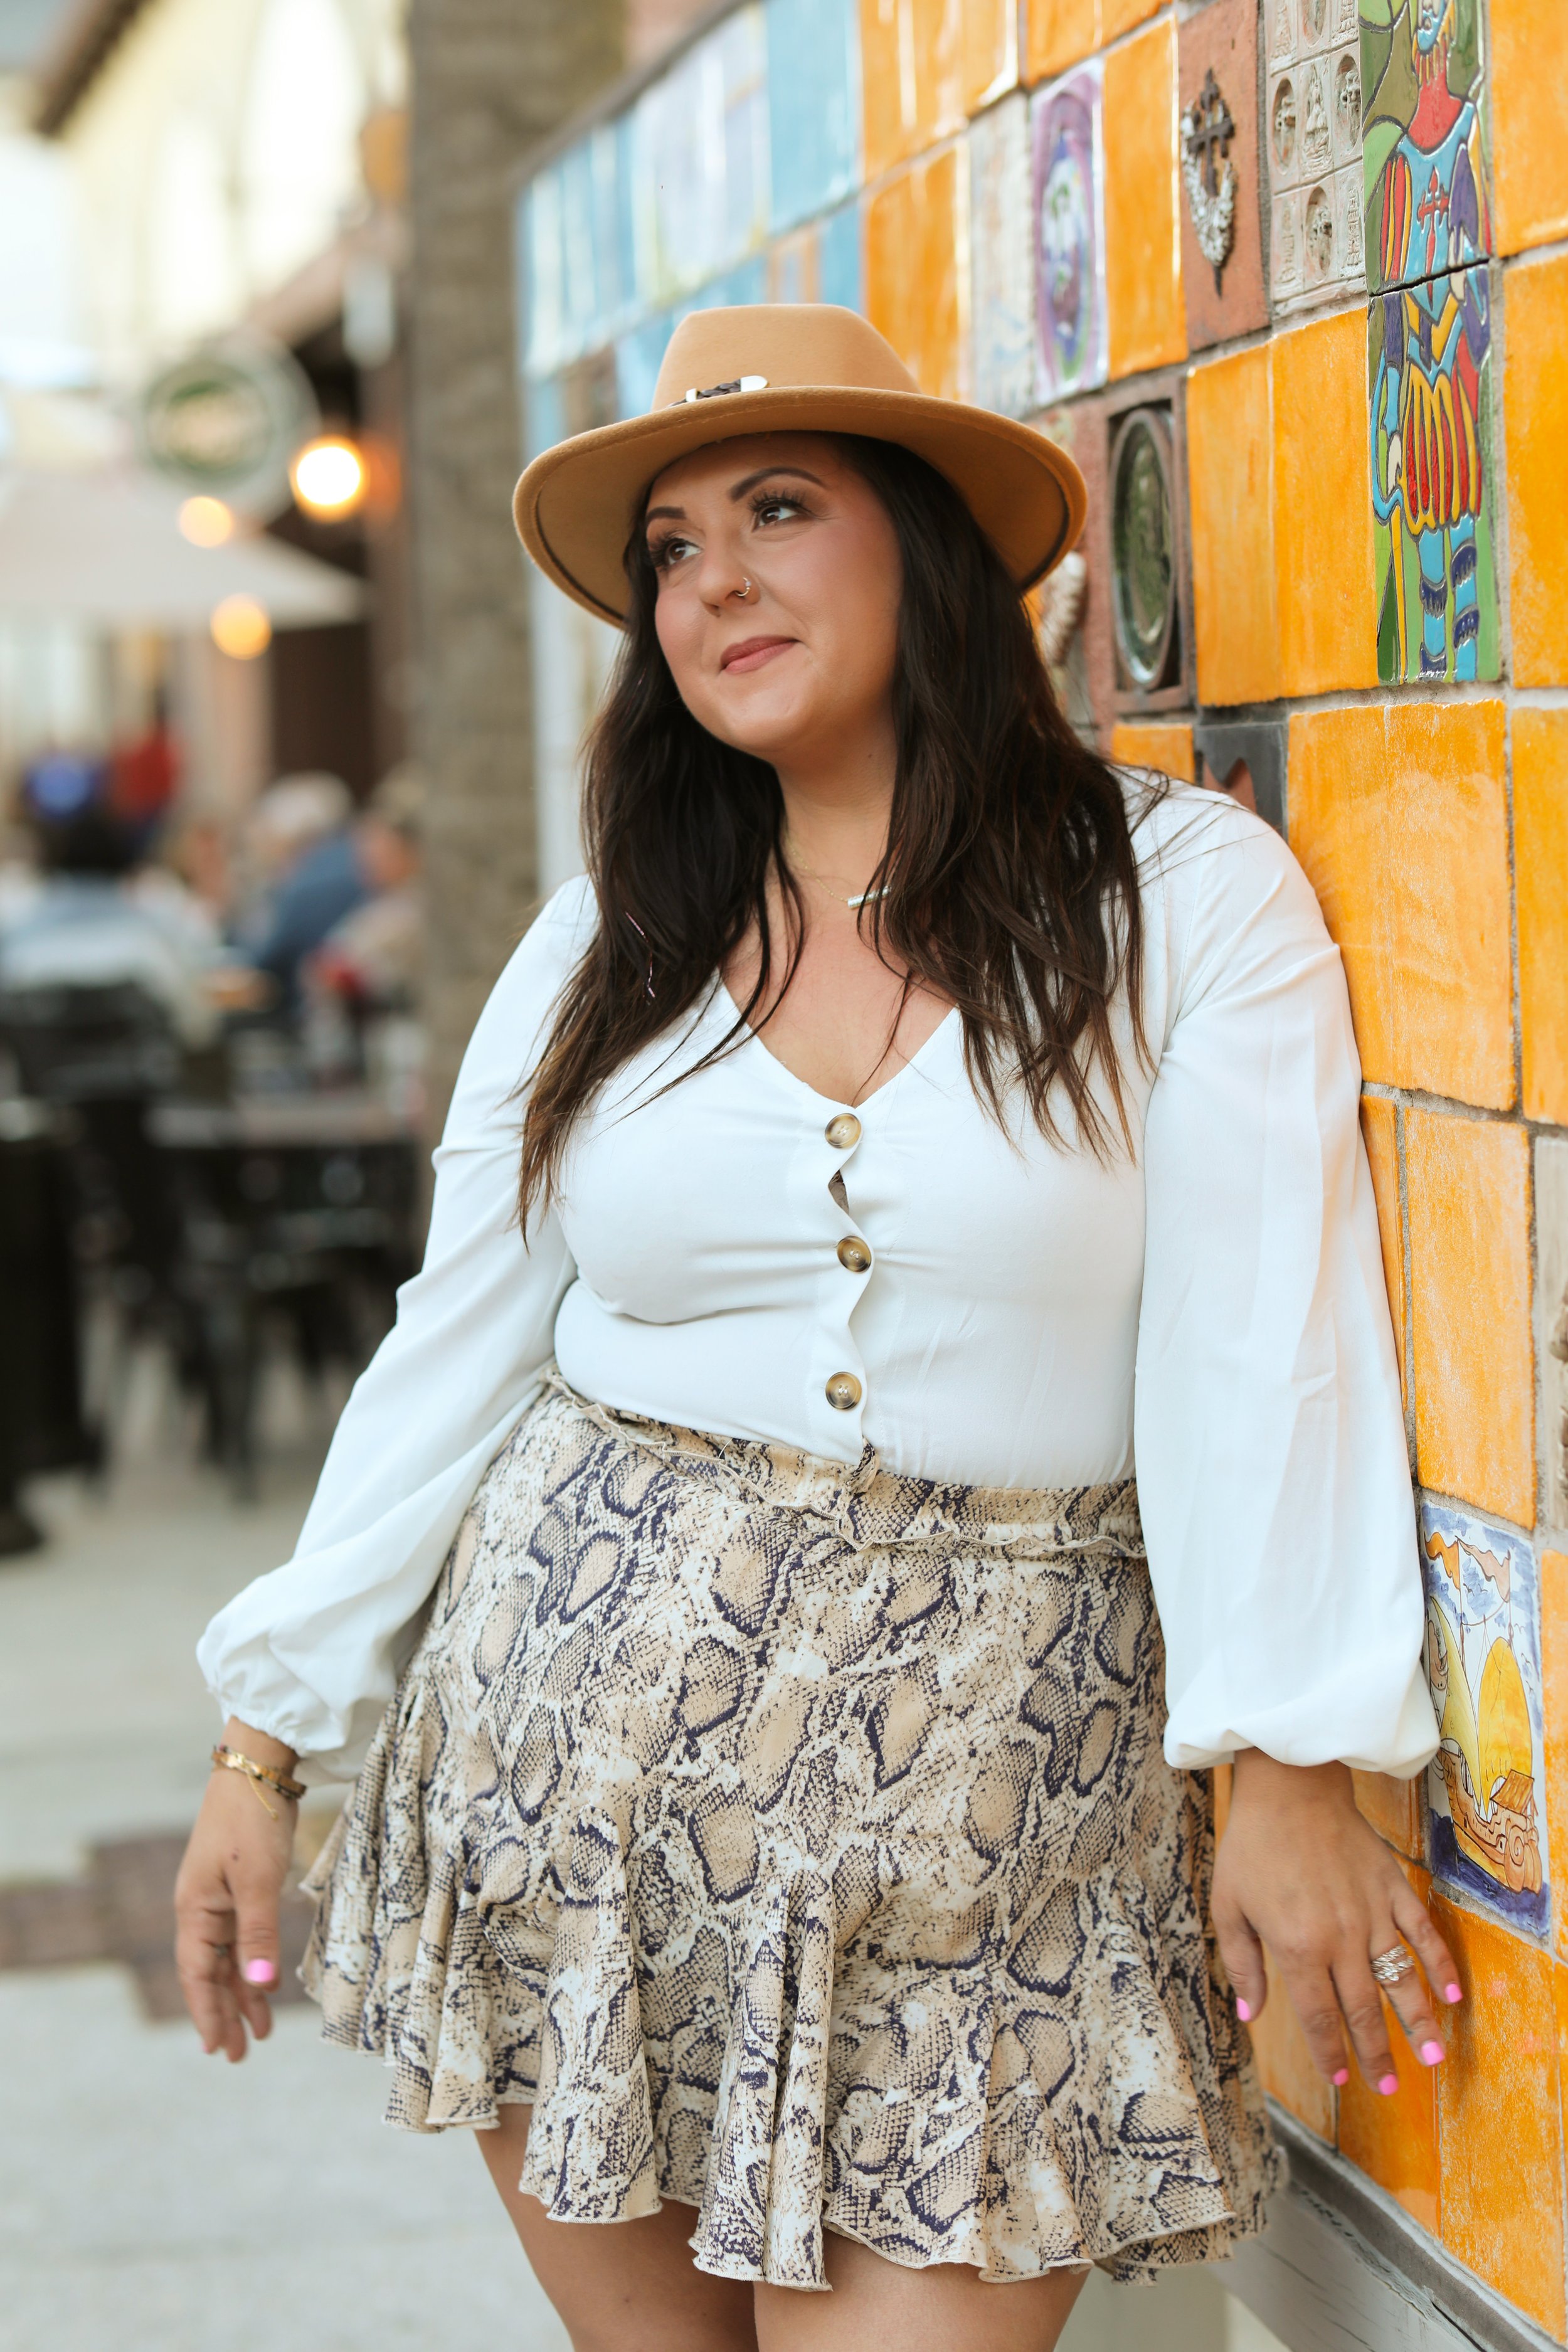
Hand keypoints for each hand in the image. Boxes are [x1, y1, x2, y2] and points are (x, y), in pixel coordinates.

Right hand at [174, 1718, 299, 2061]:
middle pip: (211, 1972)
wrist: (256, 1767)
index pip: (197, 1974)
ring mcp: (220, 1896)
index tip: (218, 2049)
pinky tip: (266, 1984)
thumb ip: (259, 1935)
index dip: (207, 2012)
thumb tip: (260, 1988)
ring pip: (229, 1958)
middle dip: (225, 2013)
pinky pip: (243, 1936)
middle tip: (240, 2055)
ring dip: (243, 1993)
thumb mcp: (258, 1881)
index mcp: (195, 1909)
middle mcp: (201, 1907)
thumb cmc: (252, 1820)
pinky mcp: (241, 1883)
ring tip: (261, 2032)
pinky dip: (253, 1963)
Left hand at [1212, 1750, 1461, 2092]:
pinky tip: (1453, 1996)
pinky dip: (1440, 1967)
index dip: (1331, 2053)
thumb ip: (1243, 1963)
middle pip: (1363, 2011)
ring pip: (1401, 1982)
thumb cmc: (1252, 1846)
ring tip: (1433, 2060)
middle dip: (1377, 2055)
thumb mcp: (1229, 1905)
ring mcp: (1372, 1914)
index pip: (1319, 2017)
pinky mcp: (1393, 1888)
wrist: (1289, 1789)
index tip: (1342, 2079)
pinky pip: (1424, 1934)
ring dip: (1419, 2025)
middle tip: (1387, 2088)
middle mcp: (1341, 1939)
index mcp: (1298, 1948)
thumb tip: (1250, 2014)